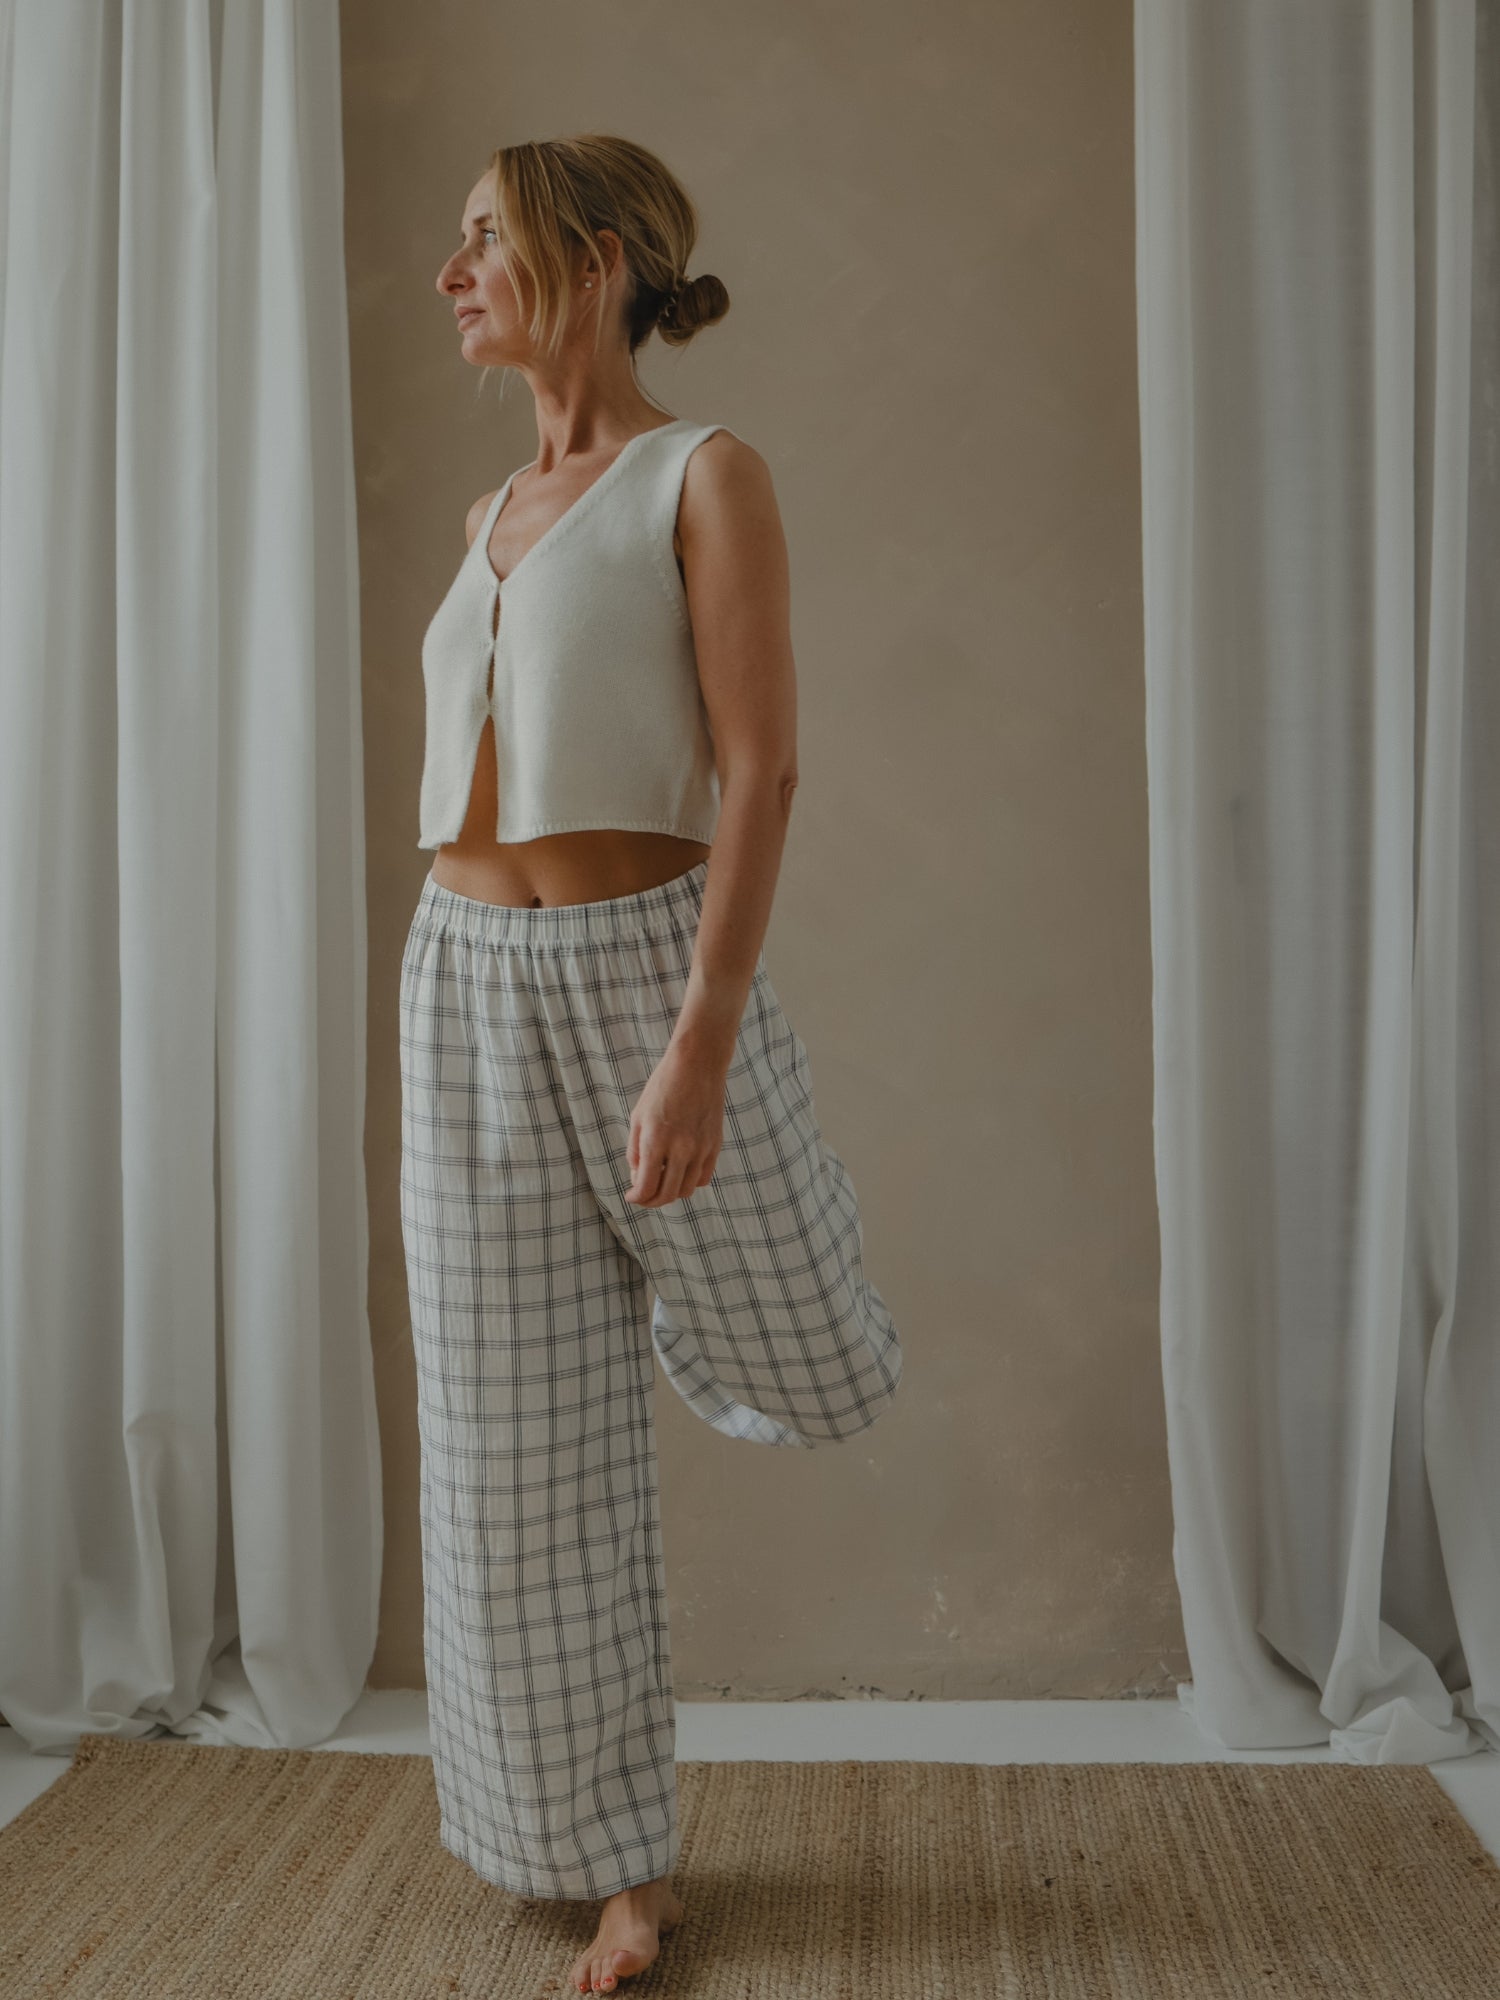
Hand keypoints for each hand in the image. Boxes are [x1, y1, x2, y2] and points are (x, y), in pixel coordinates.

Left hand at [624, 1041, 727, 1207]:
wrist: (697, 1064)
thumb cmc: (663, 1087)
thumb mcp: (638, 1116)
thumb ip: (635, 1150)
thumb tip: (638, 1177)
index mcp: (656, 1141)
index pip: (646, 1188)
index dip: (636, 1198)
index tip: (631, 1196)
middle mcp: (681, 1149)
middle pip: (667, 1195)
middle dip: (651, 1201)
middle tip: (644, 1196)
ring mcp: (701, 1148)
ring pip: (687, 1190)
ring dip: (671, 1192)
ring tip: (662, 1181)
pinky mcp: (715, 1145)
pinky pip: (703, 1178)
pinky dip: (691, 1181)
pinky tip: (681, 1171)